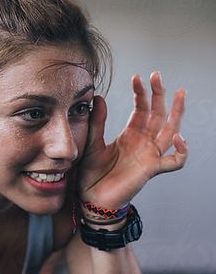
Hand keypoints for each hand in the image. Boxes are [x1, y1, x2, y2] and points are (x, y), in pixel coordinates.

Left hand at [77, 72, 187, 207]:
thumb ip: (97, 122)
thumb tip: (100, 97)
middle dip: (159, 94)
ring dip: (177, 112)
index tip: (136, 77)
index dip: (141, 93)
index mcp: (130, 135)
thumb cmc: (91, 174)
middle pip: (158, 114)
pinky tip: (179, 137)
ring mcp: (149, 155)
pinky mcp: (151, 169)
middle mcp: (143, 143)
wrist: (91, 198)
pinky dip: (182, 151)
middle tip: (157, 75)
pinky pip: (174, 161)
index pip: (141, 109)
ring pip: (171, 131)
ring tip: (180, 93)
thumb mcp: (92, 143)